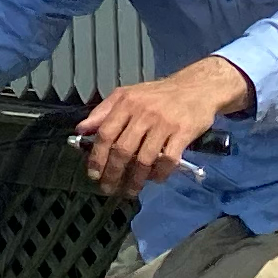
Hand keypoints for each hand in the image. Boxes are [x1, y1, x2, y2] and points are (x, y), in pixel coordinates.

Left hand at [74, 59, 254, 199]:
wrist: (196, 86)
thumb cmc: (158, 94)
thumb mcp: (127, 95)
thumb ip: (103, 112)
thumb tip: (80, 130)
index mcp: (126, 102)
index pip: (105, 133)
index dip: (97, 157)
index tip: (93, 174)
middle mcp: (143, 112)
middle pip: (122, 149)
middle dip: (113, 173)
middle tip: (109, 188)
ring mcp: (163, 123)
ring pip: (144, 159)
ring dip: (135, 180)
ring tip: (130, 190)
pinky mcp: (182, 133)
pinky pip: (168, 160)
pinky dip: (160, 174)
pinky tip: (155, 179)